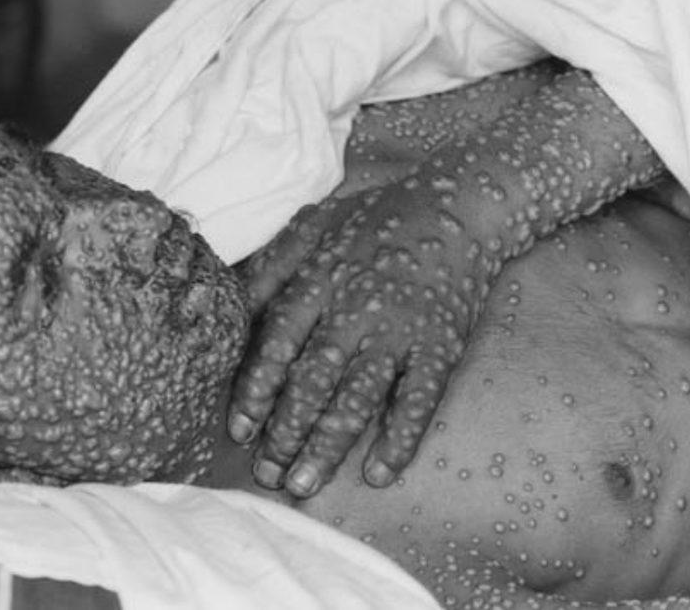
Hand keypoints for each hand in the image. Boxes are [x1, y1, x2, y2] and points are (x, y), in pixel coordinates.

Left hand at [229, 68, 663, 497]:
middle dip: (286, 432)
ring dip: (329, 445)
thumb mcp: (313, 226)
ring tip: (304, 484)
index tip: (239, 429)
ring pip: (358, 398)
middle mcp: (356, 310)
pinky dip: (400, 438)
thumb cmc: (376, 218)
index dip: (257, 389)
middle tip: (267, 473)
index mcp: (320, 281)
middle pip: (313, 381)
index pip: (279, 344)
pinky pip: (419, 399)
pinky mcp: (441, 346)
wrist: (461, 205)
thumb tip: (228, 305)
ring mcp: (400, 331)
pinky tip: (379, 473)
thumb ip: (270, 268)